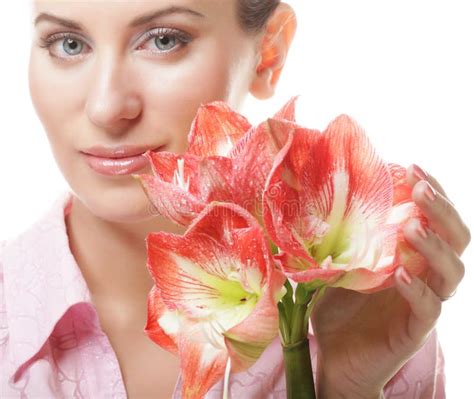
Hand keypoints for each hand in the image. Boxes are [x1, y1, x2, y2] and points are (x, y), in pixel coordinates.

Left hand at [310, 164, 470, 398]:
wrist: (334, 358)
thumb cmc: (337, 309)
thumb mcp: (335, 265)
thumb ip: (338, 239)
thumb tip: (317, 201)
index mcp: (409, 256)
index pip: (434, 220)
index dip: (432, 193)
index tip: (412, 167)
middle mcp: (424, 275)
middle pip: (455, 239)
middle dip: (442, 209)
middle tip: (420, 187)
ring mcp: (422, 303)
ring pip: (452, 272)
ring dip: (434, 245)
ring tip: (413, 225)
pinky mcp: (415, 330)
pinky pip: (430, 308)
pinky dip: (419, 288)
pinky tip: (402, 272)